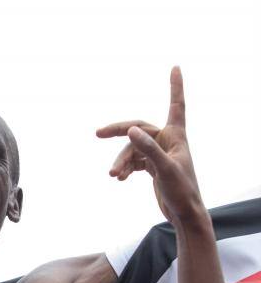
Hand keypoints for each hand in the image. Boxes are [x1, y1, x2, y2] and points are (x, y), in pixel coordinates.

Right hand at [96, 66, 202, 223]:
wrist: (185, 214)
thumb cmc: (182, 191)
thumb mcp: (164, 169)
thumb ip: (148, 148)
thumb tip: (130, 130)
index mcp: (176, 136)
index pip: (176, 105)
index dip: (175, 86)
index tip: (175, 68)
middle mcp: (168, 141)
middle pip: (138, 129)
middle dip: (118, 132)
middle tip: (98, 134)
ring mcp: (159, 154)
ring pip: (132, 149)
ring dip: (121, 161)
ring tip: (113, 176)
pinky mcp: (153, 167)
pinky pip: (133, 161)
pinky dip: (125, 168)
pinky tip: (119, 179)